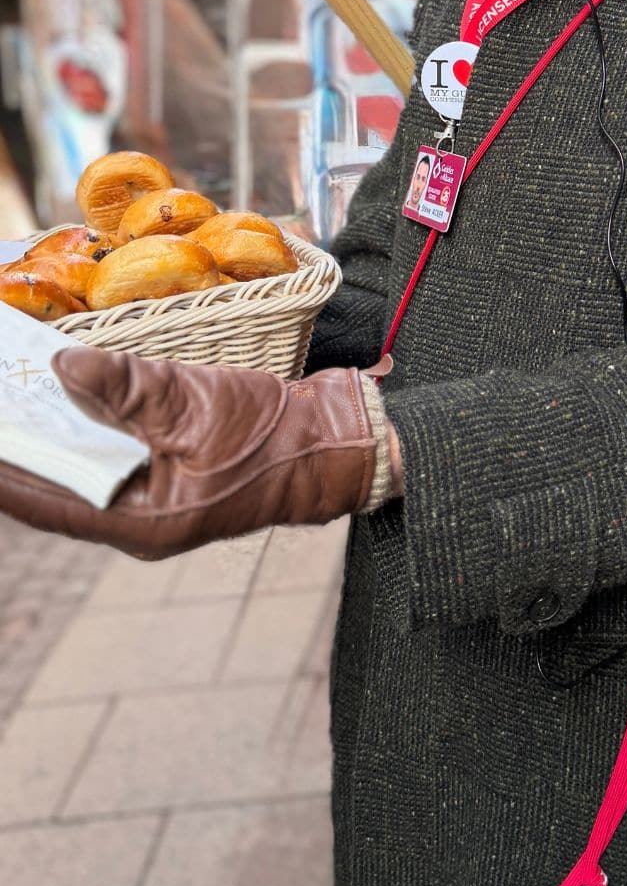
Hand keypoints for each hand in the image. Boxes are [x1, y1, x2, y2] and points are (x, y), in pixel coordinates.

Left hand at [0, 349, 401, 560]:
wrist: (333, 444)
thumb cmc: (274, 435)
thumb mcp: (199, 404)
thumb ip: (129, 387)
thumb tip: (62, 364)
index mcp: (141, 520)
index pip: (47, 500)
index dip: (4, 475)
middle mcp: (137, 521)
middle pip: (57, 487)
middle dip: (22, 449)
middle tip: (1, 401)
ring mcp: (152, 504)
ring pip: (80, 473)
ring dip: (50, 438)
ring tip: (16, 400)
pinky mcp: (166, 482)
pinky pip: (108, 461)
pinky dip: (83, 432)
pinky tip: (65, 399)